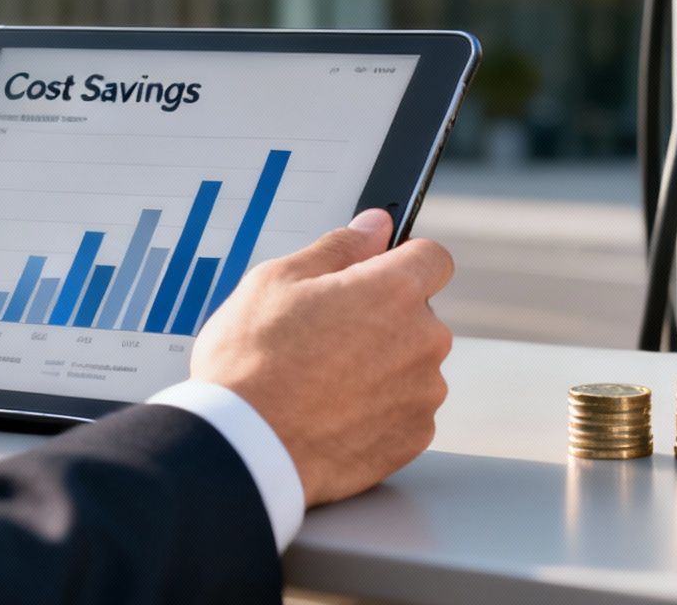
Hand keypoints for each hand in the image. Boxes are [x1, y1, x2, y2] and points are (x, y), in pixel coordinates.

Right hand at [190, 209, 454, 506]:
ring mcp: (421, 393)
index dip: (402, 261)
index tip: (376, 274)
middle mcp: (422, 340)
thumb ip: (340, 247)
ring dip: (382, 367)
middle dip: (383, 319)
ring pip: (412, 365)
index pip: (433, 258)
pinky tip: (332, 413)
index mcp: (394, 291)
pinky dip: (378, 410)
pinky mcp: (413, 438)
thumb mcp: (278, 280)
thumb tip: (375, 226)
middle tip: (325, 336)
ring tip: (322, 381)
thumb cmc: (251, 363)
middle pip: (419, 315)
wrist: (243, 450)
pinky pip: (405, 411)